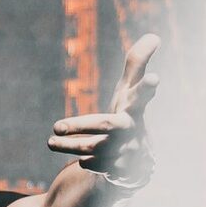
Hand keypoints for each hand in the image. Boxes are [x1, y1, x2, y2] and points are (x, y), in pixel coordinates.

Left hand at [47, 32, 158, 183]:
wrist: (136, 158)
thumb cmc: (129, 114)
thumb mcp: (129, 90)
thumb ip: (136, 64)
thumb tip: (154, 36)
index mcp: (135, 107)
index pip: (142, 94)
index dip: (147, 87)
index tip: (155, 78)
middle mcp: (133, 129)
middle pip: (107, 124)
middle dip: (80, 125)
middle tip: (55, 126)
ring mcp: (128, 151)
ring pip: (96, 147)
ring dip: (71, 145)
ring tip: (50, 142)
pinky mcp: (122, 171)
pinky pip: (98, 166)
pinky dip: (87, 162)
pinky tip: (83, 159)